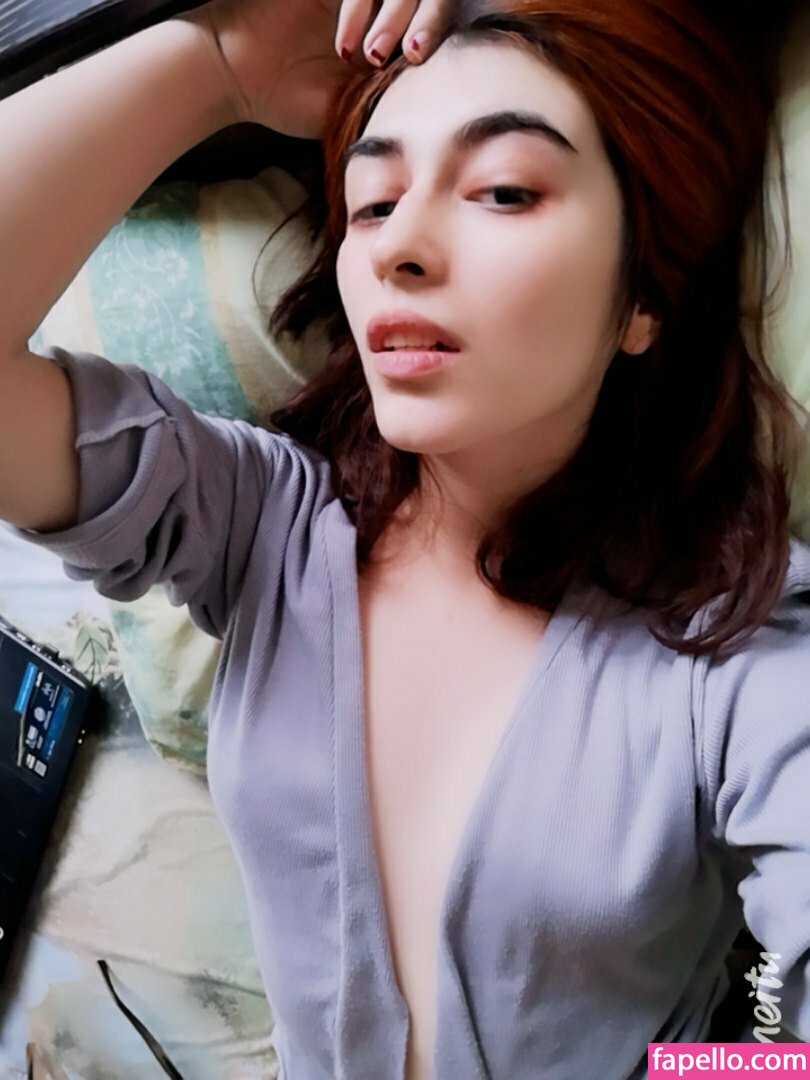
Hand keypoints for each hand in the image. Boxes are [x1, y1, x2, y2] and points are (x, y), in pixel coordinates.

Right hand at [182, 0, 448, 138]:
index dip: (436, 35)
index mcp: (389, 37)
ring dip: (393, 14)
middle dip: (425, 20)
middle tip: (409, 55)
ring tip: (373, 55)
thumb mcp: (348, 106)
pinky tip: (346, 41)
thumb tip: (437, 106)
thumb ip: (388, 99)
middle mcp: (375, 6)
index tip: (418, 64)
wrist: (233, 74)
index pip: (433, 23)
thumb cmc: (287, 99)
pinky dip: (362, 6)